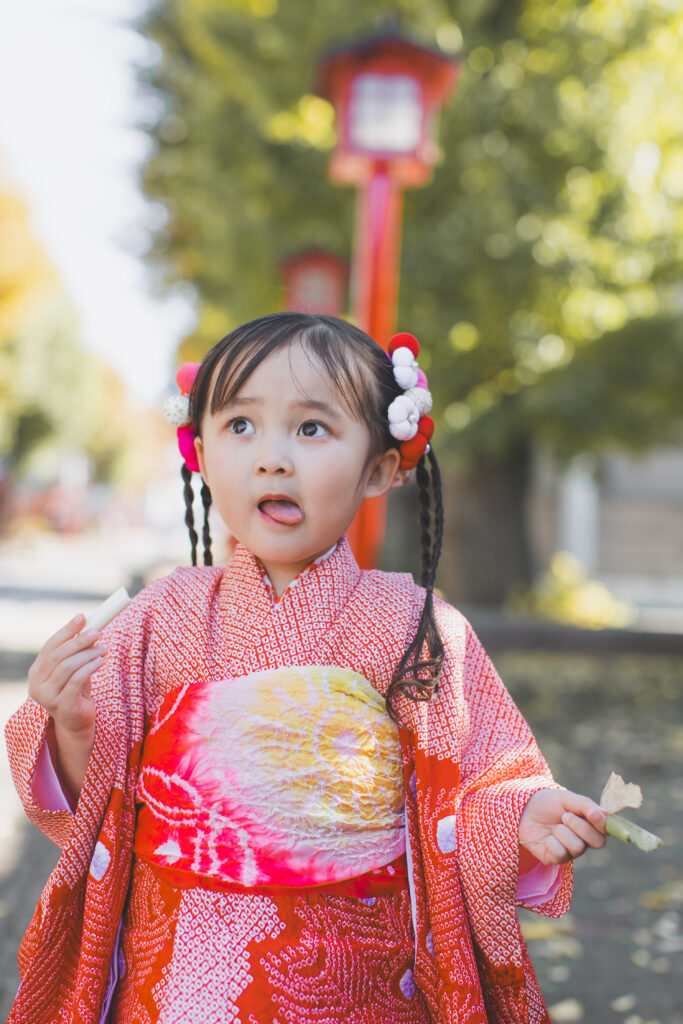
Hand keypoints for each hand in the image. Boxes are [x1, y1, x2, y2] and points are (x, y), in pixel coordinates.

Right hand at [28, 614, 104, 740]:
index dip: (66, 630)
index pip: (50, 646)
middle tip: (97, 632)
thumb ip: (76, 651)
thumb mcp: (73, 668)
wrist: (77, 721)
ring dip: (88, 654)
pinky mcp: (62, 706)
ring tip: (103, 648)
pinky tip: (100, 662)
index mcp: (36, 672)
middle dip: (78, 641)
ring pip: (67, 667)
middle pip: (58, 655)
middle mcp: (36, 685)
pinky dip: (89, 668)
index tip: (82, 617)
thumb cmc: (75, 690)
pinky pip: (76, 681)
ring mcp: (47, 697)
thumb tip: (90, 626)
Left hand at [518, 788, 606, 865]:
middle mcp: (584, 840)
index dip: (603, 824)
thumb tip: (604, 815)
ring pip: (578, 847)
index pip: (607, 830)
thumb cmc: (548, 803)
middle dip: (580, 827)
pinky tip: (546, 837)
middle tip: (565, 816)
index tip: (594, 815)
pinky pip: (560, 853)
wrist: (524, 810)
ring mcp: (571, 851)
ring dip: (563, 832)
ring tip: (554, 826)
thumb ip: (586, 805)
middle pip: (598, 842)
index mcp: (590, 824)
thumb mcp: (566, 798)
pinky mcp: (556, 859)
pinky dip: (551, 841)